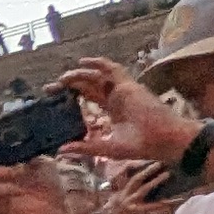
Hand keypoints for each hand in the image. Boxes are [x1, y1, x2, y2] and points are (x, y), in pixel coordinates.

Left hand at [55, 57, 199, 171]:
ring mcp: (122, 91)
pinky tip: (82, 63)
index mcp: (113, 110)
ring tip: (62, 79)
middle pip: (89, 86)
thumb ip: (86, 147)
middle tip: (49, 88)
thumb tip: (61, 150)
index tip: (53, 97)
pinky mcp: (128, 86)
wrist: (165, 140)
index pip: (89, 98)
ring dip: (78, 75)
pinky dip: (98, 64)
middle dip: (69, 84)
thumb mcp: (108, 147)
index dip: (71, 95)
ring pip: (97, 76)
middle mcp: (116, 98)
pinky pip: (112, 69)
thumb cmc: (142, 145)